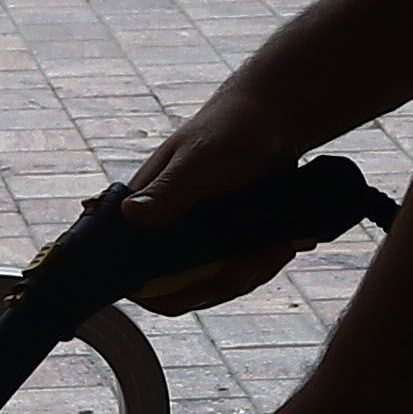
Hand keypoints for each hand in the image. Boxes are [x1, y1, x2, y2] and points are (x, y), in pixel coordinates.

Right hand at [118, 74, 317, 316]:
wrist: (273, 121)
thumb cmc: (228, 130)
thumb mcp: (198, 162)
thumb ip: (168, 191)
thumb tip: (131, 215)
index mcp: (146, 211)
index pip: (133, 271)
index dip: (154, 292)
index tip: (191, 291)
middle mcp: (169, 232)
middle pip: (183, 289)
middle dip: (220, 282)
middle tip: (252, 259)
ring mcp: (201, 241)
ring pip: (218, 284)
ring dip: (249, 273)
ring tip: (275, 245)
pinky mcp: (229, 243)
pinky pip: (242, 272)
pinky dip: (263, 264)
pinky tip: (280, 244)